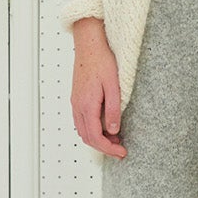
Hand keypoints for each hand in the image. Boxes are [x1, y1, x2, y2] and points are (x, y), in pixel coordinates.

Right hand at [71, 20, 126, 157]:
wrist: (89, 44)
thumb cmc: (102, 61)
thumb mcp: (113, 86)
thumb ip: (113, 109)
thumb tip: (114, 131)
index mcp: (87, 105)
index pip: (95, 137)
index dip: (108, 148)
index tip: (122, 153)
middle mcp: (78, 106)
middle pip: (87, 138)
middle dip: (103, 147)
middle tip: (120, 150)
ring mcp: (75, 102)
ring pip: (83, 131)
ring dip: (98, 139)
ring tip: (116, 139)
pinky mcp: (77, 98)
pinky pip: (82, 121)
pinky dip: (93, 129)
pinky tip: (106, 126)